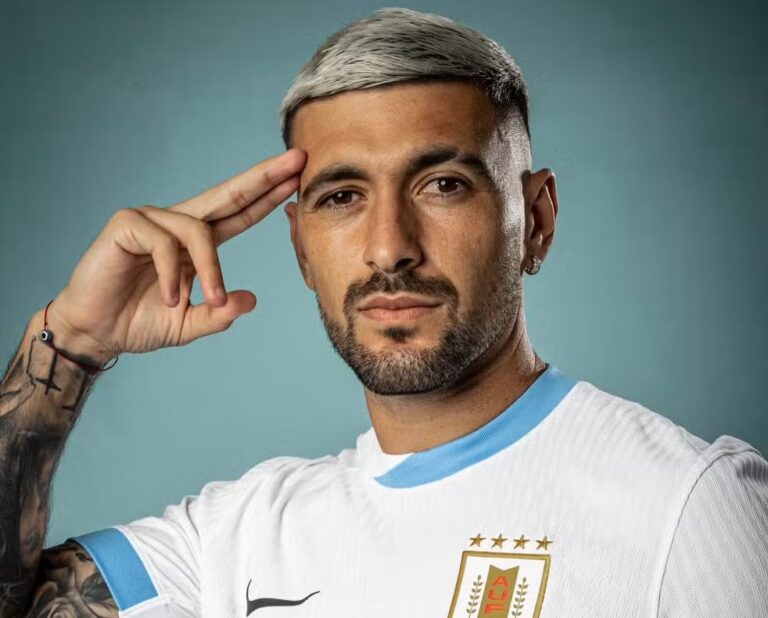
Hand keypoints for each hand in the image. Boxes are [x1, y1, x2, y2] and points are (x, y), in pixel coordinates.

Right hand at [45, 148, 306, 363]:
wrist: (97, 332)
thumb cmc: (140, 322)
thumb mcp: (190, 324)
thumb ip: (219, 314)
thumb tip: (251, 300)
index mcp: (196, 243)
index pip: (239, 213)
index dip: (267, 197)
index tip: (296, 179)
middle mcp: (177, 224)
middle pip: (228, 194)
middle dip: (263, 177)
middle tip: (297, 160)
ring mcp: (152, 219)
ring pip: (199, 230)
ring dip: (211, 269)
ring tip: (209, 299)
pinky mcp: (127, 224)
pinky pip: (164, 243)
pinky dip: (171, 274)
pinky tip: (169, 297)